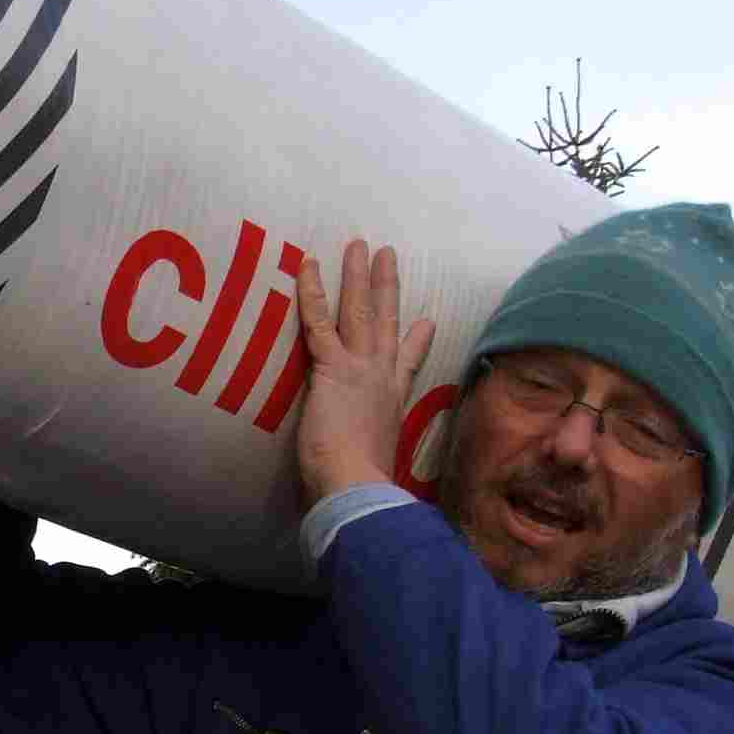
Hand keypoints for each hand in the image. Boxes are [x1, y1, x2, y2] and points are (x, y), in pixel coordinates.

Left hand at [290, 236, 438, 503]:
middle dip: (386, 288)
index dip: (416, 341)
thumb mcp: (379, 466)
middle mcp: (381, 379)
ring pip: (358, 312)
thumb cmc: (362, 487)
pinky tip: (306, 264)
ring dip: (357, 276)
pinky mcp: (332, 367)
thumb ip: (377, 460)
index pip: (406, 365)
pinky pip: (319, 320)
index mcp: (393, 404)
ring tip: (360, 245)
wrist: (357, 488)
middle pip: (386, 323)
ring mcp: (360, 368)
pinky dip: (312, 291)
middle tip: (388, 256)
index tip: (426, 322)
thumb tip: (377, 475)